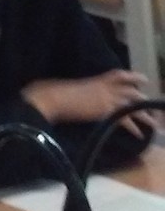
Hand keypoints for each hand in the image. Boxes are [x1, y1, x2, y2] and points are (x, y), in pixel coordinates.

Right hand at [23, 70, 149, 131]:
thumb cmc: (58, 92)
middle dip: (144, 100)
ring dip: (146, 116)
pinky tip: (140, 135)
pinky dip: (134, 128)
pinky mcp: (107, 111)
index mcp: (98, 80)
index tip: (144, 80)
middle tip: (153, 108)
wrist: (55, 98)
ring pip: (135, 105)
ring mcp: (108, 99)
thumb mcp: (75, 88)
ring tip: (155, 125)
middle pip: (132, 91)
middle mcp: (107, 88)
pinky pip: (126, 120)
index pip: (120, 75)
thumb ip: (85, 91)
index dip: (134, 76)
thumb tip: (85, 96)